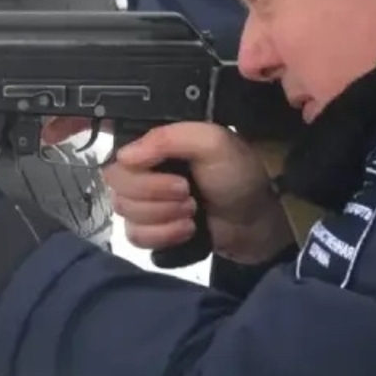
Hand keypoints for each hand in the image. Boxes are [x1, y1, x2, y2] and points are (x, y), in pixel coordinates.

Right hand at [105, 123, 292, 263]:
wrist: (256, 219)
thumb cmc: (238, 175)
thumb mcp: (213, 143)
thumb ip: (168, 139)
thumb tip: (126, 155)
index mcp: (155, 146)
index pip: (120, 159)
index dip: (140, 174)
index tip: (173, 179)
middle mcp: (145, 172)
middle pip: (119, 189)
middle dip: (157, 198)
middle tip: (189, 195)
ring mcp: (146, 203)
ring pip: (126, 214)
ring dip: (163, 217)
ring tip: (192, 212)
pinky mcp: (152, 230)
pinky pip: (134, 236)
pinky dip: (162, 236)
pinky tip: (186, 229)